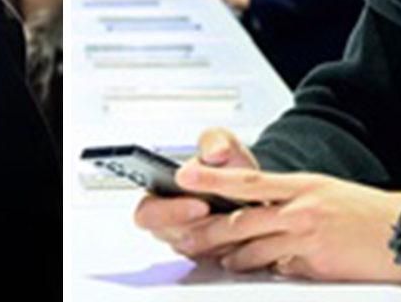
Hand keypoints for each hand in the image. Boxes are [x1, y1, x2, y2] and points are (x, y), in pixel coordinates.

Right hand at [134, 128, 259, 257]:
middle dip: (194, 225)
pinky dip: (232, 244)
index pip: (146, 214)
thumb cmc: (229, 166)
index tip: (197, 202)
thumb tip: (214, 152)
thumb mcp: (224, 144)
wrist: (254, 187)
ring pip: (195, 249)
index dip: (167, 212)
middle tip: (216, 212)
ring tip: (235, 217)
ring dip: (216, 235)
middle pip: (169, 236)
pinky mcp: (209, 254)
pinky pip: (216, 258)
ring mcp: (188, 241)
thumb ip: (216, 141)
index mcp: (159, 195)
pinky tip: (246, 229)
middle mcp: (169, 222)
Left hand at [169, 163, 400, 282]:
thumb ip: (291, 201)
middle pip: (241, 219)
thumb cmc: (370, 213)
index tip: (186, 175)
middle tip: (186, 235)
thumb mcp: (325, 192)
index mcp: (301, 185)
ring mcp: (307, 236)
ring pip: (254, 248)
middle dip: (209, 230)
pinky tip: (255, 273)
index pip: (246, 179)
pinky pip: (280, 269)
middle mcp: (300, 207)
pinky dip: (265, 271)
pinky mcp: (316, 263)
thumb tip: (264, 214)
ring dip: (233, 257)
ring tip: (219, 259)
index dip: (212, 178)